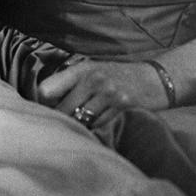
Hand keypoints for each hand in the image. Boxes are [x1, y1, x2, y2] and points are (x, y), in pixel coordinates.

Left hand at [37, 58, 171, 128]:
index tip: (44, 110)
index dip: (42, 103)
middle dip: (61, 118)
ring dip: (79, 124)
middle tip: (62, 123)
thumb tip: (42, 100)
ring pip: (80, 119)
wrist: (153, 78)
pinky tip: (98, 121)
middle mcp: (92, 78)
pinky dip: (95, 127)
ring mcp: (108, 92)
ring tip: (82, 123)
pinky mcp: (121, 104)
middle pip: (62, 109)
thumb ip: (69, 82)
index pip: (46, 89)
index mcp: (80, 69)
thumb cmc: (117, 76)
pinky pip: (98, 124)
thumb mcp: (92, 71)